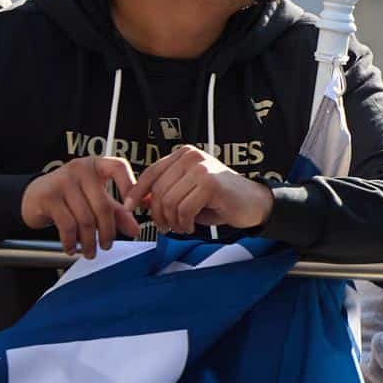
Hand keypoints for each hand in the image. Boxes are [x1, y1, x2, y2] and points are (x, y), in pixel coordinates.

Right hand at [20, 156, 142, 257]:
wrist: (33, 197)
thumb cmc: (69, 196)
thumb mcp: (95, 199)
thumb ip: (117, 212)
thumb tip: (135, 229)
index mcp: (96, 165)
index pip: (118, 167)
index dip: (130, 186)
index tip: (133, 208)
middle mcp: (80, 169)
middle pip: (103, 205)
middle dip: (107, 231)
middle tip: (107, 245)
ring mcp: (63, 181)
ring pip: (85, 219)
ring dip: (89, 241)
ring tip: (91, 251)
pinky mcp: (49, 197)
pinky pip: (67, 225)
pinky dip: (71, 241)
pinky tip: (72, 248)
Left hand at [129, 145, 273, 235]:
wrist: (253, 203)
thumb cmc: (220, 199)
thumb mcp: (188, 191)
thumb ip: (166, 191)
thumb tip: (138, 200)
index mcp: (185, 154)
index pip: (151, 172)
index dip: (136, 192)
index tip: (128, 207)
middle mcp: (192, 157)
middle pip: (158, 190)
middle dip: (158, 214)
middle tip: (165, 227)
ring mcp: (202, 168)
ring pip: (170, 202)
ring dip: (172, 221)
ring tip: (181, 227)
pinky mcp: (211, 184)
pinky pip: (184, 209)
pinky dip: (184, 224)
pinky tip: (190, 227)